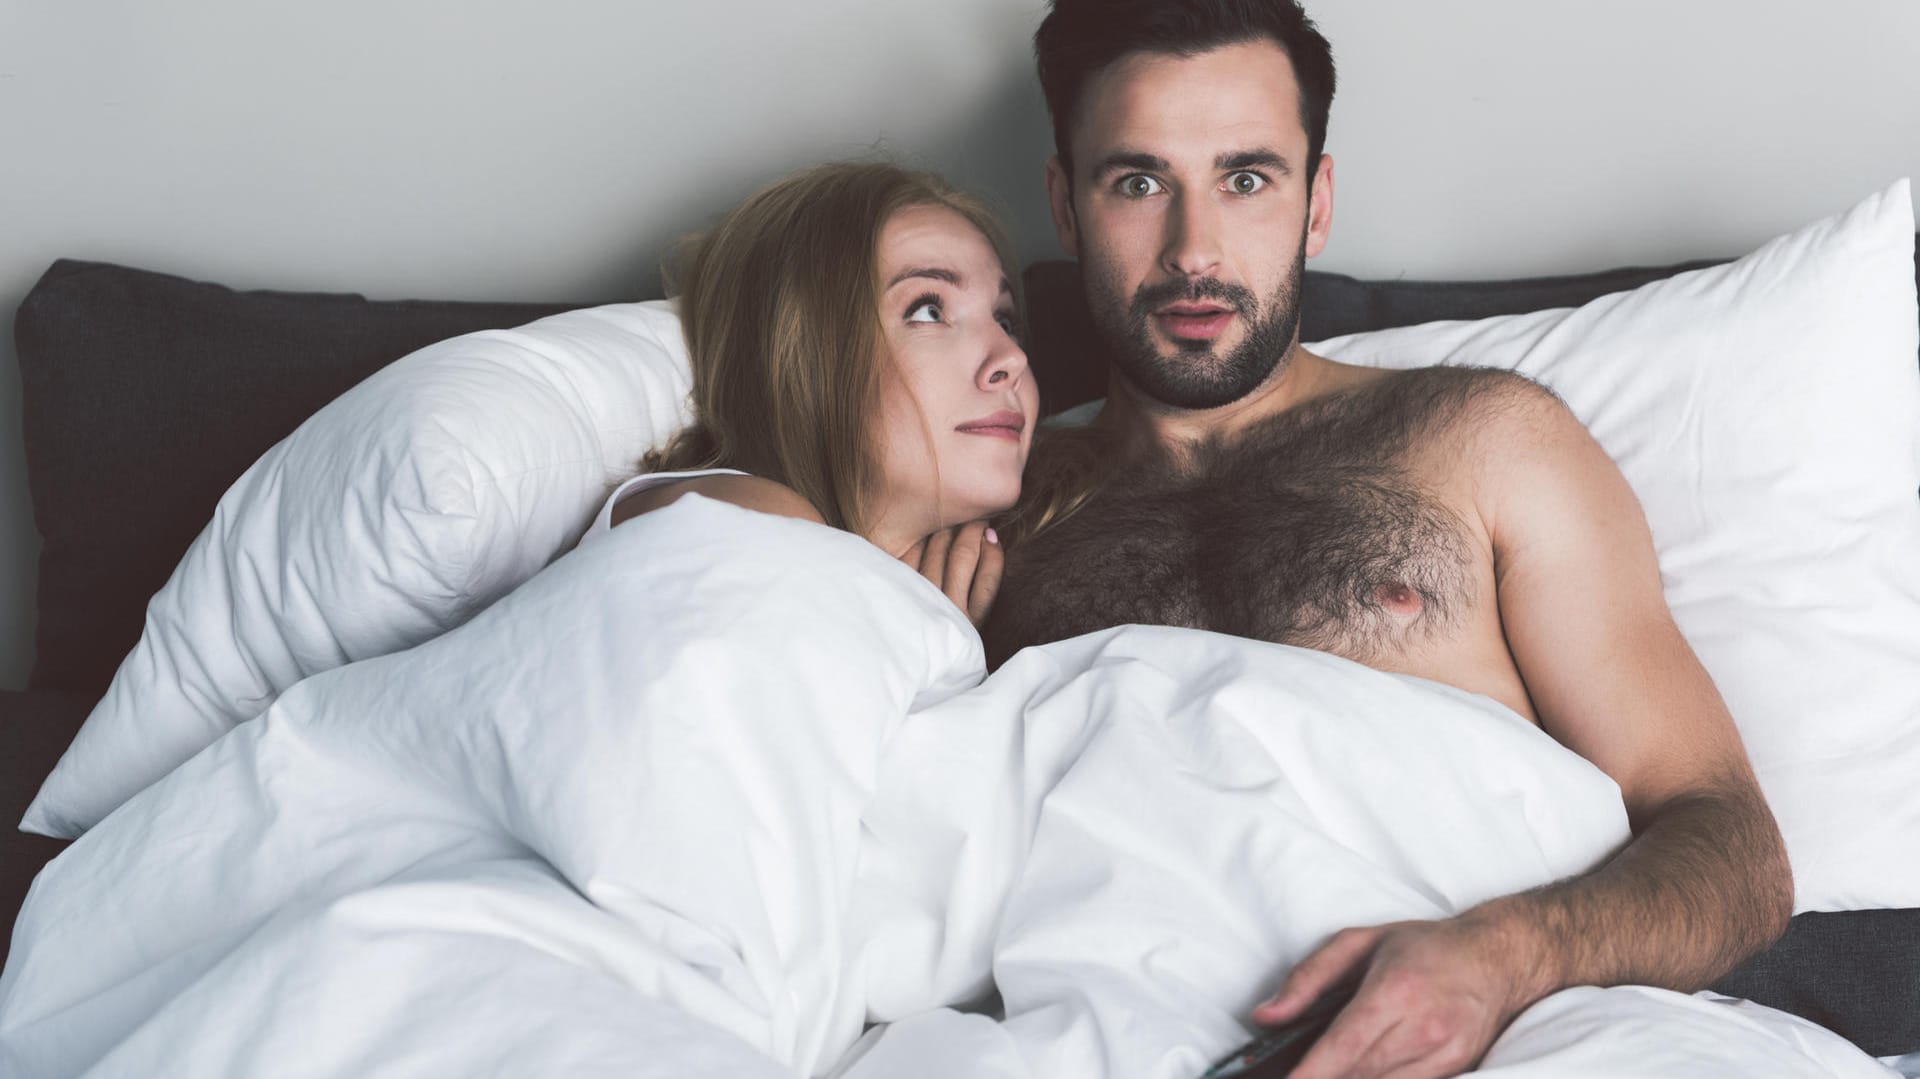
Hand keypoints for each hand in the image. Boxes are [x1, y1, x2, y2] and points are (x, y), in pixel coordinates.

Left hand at [901, 521, 1003, 627]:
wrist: (905, 662)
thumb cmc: (946, 633)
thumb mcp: (972, 619)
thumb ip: (985, 581)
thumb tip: (990, 537)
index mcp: (972, 621)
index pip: (989, 577)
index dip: (993, 550)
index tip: (991, 532)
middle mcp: (948, 612)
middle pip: (963, 557)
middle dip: (971, 530)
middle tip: (973, 520)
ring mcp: (921, 602)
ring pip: (937, 552)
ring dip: (947, 531)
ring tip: (951, 523)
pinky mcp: (899, 594)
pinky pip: (910, 557)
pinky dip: (920, 542)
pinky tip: (925, 537)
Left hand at [1252, 917, 1541, 1078]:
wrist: (1497, 957)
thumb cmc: (1423, 946)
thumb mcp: (1358, 943)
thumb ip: (1307, 979)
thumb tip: (1265, 1016)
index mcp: (1395, 990)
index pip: (1344, 1046)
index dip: (1312, 1073)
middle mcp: (1424, 1027)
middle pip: (1360, 1074)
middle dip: (1324, 1078)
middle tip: (1291, 1075)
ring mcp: (1445, 1054)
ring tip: (1323, 1071)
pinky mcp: (1457, 1069)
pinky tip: (1356, 1073)